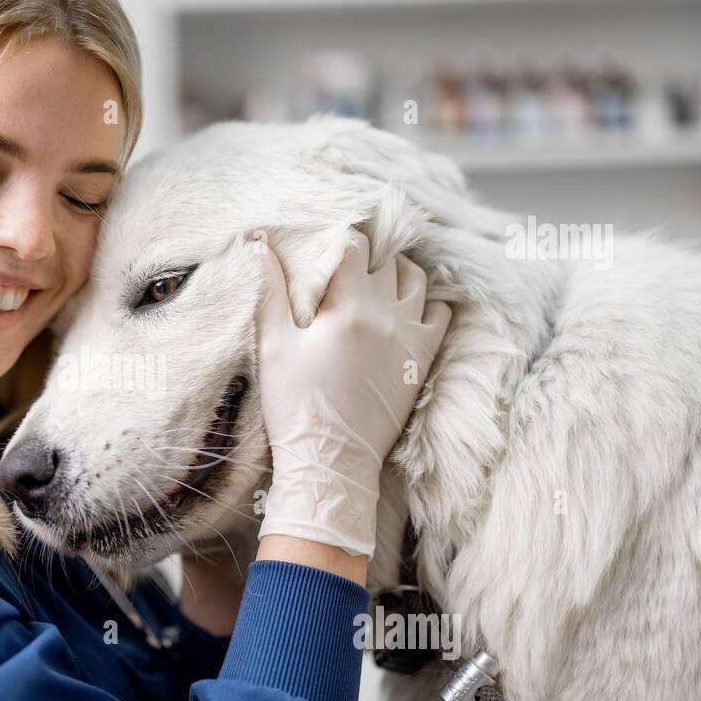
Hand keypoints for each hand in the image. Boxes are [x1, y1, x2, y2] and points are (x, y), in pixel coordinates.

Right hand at [255, 230, 450, 559]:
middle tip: (347, 263)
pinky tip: (404, 308)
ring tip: (376, 280)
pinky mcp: (422, 360)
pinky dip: (428, 303)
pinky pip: (441, 314)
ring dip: (398, 272)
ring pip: (417, 280)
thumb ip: (269, 292)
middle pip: (387, 259)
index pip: (353, 247)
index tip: (327, 245)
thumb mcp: (273, 345)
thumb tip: (258, 246)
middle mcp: (387, 314)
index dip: (339, 240)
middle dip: (368, 254)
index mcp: (348, 306)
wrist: (330, 461)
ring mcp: (410, 337)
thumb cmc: (294, 405)